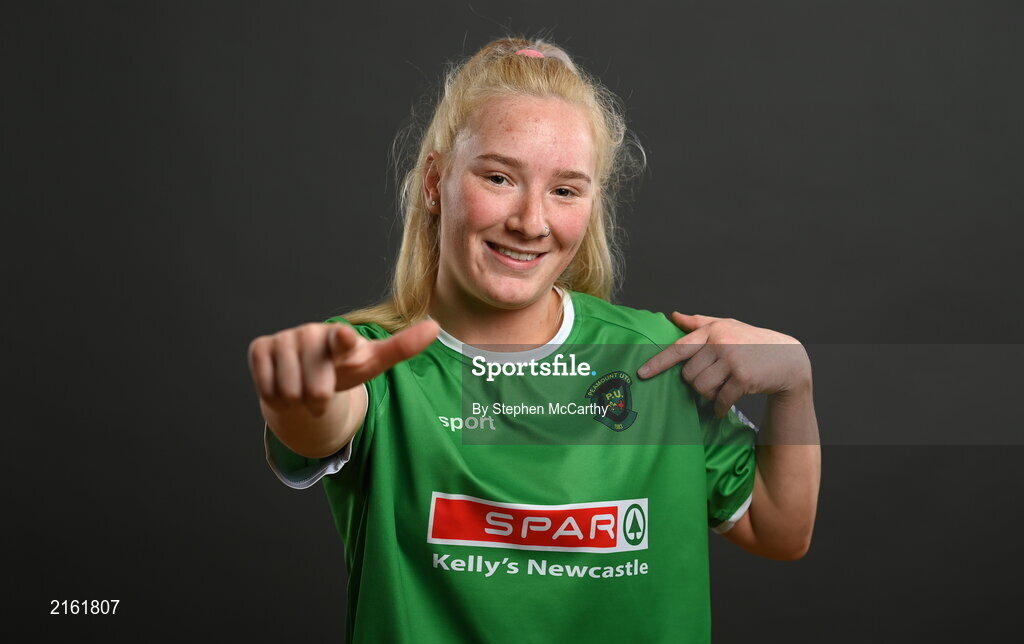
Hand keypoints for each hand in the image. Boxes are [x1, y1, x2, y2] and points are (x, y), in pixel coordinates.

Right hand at [248, 319, 438, 416]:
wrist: (308, 373)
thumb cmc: (345, 366)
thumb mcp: (373, 362)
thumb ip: (403, 347)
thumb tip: (436, 328)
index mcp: (341, 338)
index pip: (341, 340)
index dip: (342, 341)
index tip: (344, 337)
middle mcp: (311, 334)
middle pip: (315, 391)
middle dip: (320, 401)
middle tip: (322, 389)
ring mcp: (283, 339)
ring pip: (289, 394)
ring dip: (297, 402)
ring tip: (304, 387)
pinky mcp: (260, 348)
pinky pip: (267, 389)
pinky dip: (277, 398)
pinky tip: (284, 383)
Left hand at [637, 313, 810, 417]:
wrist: (788, 358)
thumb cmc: (752, 341)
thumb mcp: (728, 326)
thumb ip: (699, 323)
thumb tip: (673, 316)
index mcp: (712, 331)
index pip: (679, 348)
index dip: (658, 362)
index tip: (642, 373)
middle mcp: (721, 343)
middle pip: (688, 375)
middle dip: (696, 383)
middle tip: (711, 381)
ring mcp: (732, 360)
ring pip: (701, 388)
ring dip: (708, 395)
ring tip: (720, 390)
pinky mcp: (743, 378)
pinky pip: (720, 399)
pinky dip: (719, 407)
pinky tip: (723, 407)